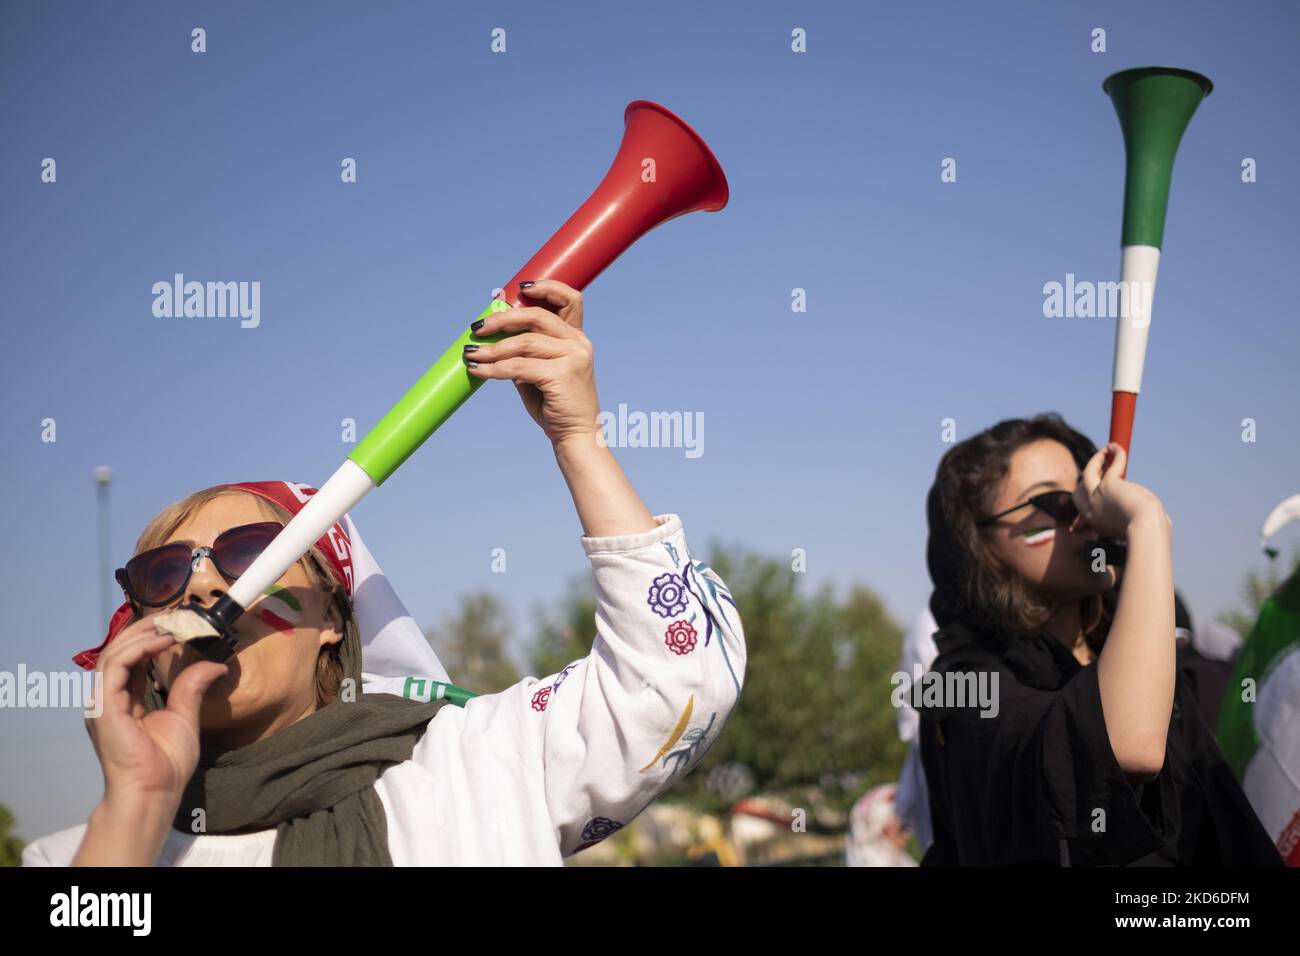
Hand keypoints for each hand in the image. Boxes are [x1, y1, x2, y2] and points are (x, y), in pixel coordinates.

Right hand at [85, 616, 227, 807]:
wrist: (153, 791)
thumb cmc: (165, 764)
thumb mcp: (185, 716)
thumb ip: (192, 687)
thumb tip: (215, 665)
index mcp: (123, 701)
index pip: (132, 659)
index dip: (151, 638)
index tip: (177, 623)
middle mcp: (108, 698)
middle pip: (120, 650)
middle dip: (145, 628)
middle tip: (174, 613)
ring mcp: (102, 702)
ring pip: (115, 652)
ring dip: (142, 633)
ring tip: (171, 620)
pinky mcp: (103, 706)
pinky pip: (116, 666)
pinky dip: (138, 648)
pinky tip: (163, 640)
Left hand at [464, 279, 599, 446]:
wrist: (575, 437)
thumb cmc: (554, 406)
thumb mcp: (539, 372)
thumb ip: (524, 351)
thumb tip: (491, 334)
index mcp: (577, 338)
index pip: (571, 299)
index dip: (546, 287)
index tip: (519, 287)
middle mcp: (579, 343)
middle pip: (537, 316)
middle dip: (502, 319)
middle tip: (477, 328)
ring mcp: (573, 358)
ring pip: (524, 342)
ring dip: (492, 349)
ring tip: (472, 354)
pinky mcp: (563, 375)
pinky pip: (519, 366)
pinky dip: (494, 368)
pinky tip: (479, 371)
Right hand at [1069, 443, 1169, 538]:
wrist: (1146, 530)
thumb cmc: (1146, 533)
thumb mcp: (1135, 528)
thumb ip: (1134, 522)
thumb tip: (1152, 518)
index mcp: (1095, 522)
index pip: (1083, 505)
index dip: (1087, 493)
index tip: (1097, 485)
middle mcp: (1090, 509)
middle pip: (1080, 487)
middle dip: (1089, 476)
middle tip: (1101, 467)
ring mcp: (1097, 496)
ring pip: (1089, 472)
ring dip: (1096, 460)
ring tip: (1106, 451)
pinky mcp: (1109, 485)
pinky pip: (1113, 465)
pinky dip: (1116, 454)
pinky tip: (1116, 447)